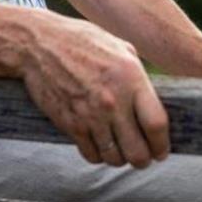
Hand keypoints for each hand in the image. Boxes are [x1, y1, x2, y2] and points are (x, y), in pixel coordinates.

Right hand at [18, 10, 169, 168]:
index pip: (156, 125)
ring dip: (120, 159)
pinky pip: (91, 155)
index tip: (161, 150)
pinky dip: (98, 155)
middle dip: (144, 160)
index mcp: (131, 78)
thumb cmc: (82, 41)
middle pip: (138, 151)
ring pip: (114, 158)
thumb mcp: (120, 47)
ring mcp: (90, 115)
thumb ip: (139, 75)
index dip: (162, 144)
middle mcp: (113, 100)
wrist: (40, 44)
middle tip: (144, 157)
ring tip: (120, 151)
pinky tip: (99, 145)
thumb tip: (155, 101)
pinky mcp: (71, 124)